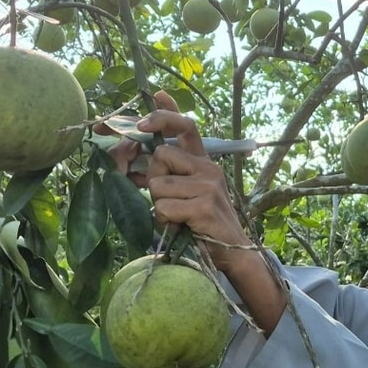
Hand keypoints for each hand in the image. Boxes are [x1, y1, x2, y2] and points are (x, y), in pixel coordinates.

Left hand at [131, 91, 251, 274]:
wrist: (234, 251)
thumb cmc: (204, 223)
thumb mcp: (187, 194)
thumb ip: (167, 176)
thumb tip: (133, 166)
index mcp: (204, 162)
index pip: (186, 126)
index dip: (163, 115)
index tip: (144, 120)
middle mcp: (209, 168)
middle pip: (162, 153)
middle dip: (154, 177)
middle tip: (168, 199)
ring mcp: (208, 186)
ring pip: (158, 183)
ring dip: (159, 204)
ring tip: (177, 216)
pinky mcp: (204, 206)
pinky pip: (164, 207)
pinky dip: (165, 220)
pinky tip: (180, 226)